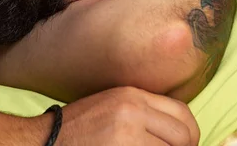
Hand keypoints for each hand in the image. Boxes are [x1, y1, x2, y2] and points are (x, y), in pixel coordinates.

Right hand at [55, 87, 199, 145]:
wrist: (46, 141)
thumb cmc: (78, 130)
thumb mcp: (112, 107)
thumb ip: (143, 112)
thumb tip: (180, 133)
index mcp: (131, 95)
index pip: (182, 113)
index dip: (190, 134)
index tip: (184, 145)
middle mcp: (132, 110)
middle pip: (184, 135)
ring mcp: (128, 134)